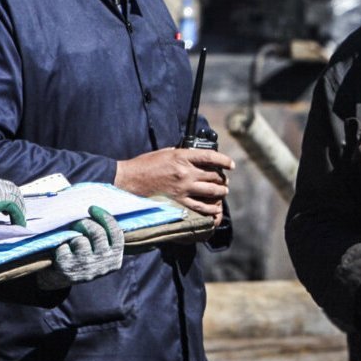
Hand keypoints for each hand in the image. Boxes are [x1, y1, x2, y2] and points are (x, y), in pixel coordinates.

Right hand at [0, 173, 25, 228]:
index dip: (3, 195)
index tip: (4, 208)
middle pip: (10, 188)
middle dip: (15, 200)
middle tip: (14, 213)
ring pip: (16, 197)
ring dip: (19, 208)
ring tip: (19, 220)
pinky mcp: (2, 199)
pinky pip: (16, 208)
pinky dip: (19, 216)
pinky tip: (19, 225)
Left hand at [37, 206, 124, 289]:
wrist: (60, 278)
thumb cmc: (83, 257)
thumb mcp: (100, 251)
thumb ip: (105, 237)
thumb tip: (100, 212)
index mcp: (115, 258)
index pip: (116, 233)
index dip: (104, 217)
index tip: (92, 208)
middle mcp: (103, 264)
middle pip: (97, 233)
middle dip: (85, 223)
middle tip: (78, 223)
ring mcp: (85, 267)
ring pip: (80, 241)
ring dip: (73, 237)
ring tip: (70, 241)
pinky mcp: (67, 269)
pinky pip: (64, 247)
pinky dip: (61, 245)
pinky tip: (61, 251)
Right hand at [115, 148, 233, 224]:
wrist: (128, 180)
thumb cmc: (144, 165)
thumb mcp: (165, 152)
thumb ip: (182, 154)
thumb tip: (195, 156)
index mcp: (182, 157)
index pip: (210, 157)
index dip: (224, 160)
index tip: (231, 164)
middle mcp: (185, 172)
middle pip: (214, 176)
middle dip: (223, 178)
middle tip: (225, 180)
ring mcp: (183, 189)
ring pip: (211, 191)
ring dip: (221, 192)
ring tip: (223, 191)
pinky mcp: (178, 202)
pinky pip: (201, 207)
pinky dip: (211, 208)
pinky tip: (216, 207)